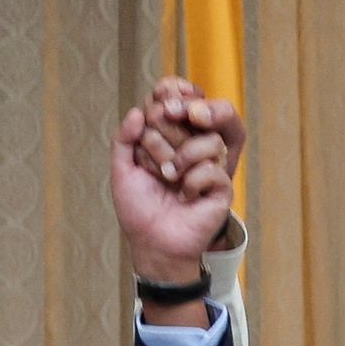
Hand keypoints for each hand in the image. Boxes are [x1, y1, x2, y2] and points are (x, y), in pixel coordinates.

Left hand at [114, 77, 238, 288]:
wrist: (152, 243)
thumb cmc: (139, 209)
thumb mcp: (122, 170)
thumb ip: (124, 138)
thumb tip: (139, 111)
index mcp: (170, 137)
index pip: (175, 102)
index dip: (164, 102)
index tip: (152, 114)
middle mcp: (192, 146)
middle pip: (186, 117)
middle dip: (159, 140)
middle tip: (153, 165)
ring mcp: (209, 165)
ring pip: (206, 140)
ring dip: (178, 158)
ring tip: (167, 178)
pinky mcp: (222, 187)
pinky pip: (212, 169)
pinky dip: (192, 183)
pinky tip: (184, 197)